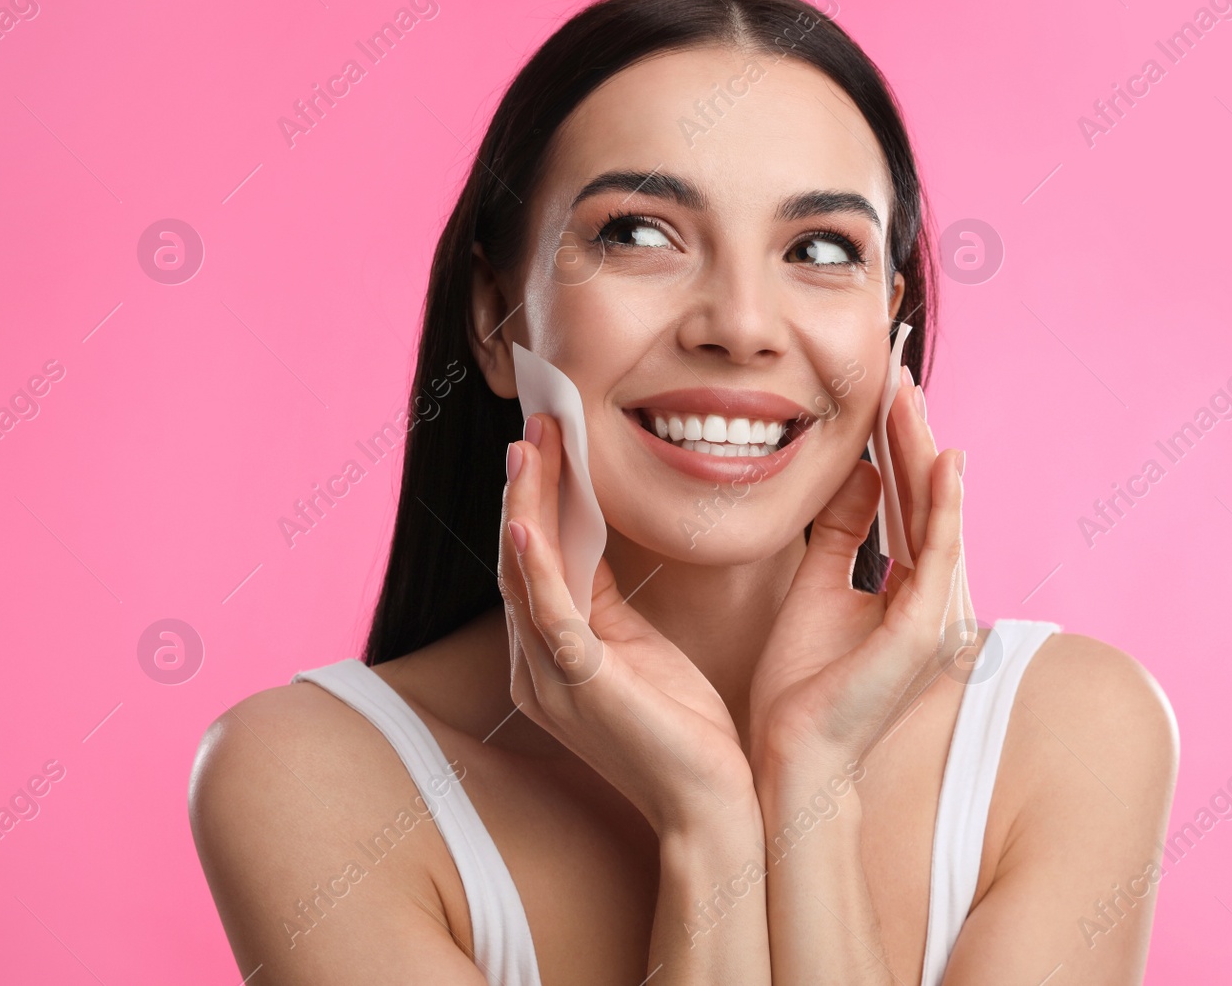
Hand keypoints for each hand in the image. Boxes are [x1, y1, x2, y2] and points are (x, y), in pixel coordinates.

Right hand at [499, 413, 758, 833]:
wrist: (711, 807)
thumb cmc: (684, 733)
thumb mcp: (639, 651)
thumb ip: (608, 602)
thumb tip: (598, 545)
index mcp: (552, 657)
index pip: (536, 562)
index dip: (539, 500)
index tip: (549, 443)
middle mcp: (536, 665)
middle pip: (520, 559)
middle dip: (527, 489)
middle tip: (536, 425)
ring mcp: (551, 677)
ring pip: (526, 574)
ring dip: (526, 506)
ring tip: (529, 447)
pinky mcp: (580, 685)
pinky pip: (548, 614)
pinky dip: (534, 564)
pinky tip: (525, 521)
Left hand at [747, 366, 975, 789]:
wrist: (793, 752)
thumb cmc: (801, 684)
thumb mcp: (817, 585)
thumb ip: (842, 532)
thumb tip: (858, 472)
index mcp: (906, 592)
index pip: (905, 504)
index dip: (896, 447)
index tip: (883, 395)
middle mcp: (931, 598)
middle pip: (924, 501)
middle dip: (911, 436)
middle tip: (899, 376)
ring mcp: (935, 614)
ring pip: (936, 515)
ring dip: (925, 453)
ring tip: (911, 397)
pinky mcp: (925, 630)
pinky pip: (939, 554)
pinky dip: (944, 506)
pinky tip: (943, 461)